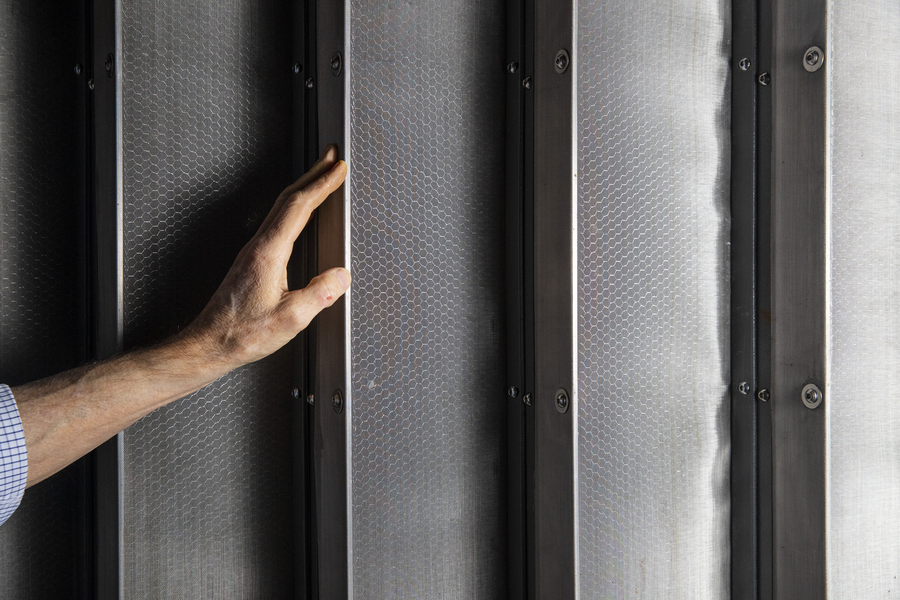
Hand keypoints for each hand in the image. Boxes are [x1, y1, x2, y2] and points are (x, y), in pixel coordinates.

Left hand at [184, 146, 349, 372]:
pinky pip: (277, 222)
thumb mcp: (290, 319)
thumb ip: (319, 294)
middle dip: (313, 174)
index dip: (322, 184)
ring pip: (281, 208)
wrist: (209, 344)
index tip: (339, 169)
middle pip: (288, 198)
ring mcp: (253, 251)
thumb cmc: (242, 335)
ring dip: (303, 188)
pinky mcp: (252, 261)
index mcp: (268, 253)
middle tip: (332, 157)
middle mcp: (258, 246)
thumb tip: (342, 275)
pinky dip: (294, 207)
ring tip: (320, 178)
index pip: (299, 207)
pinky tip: (300, 213)